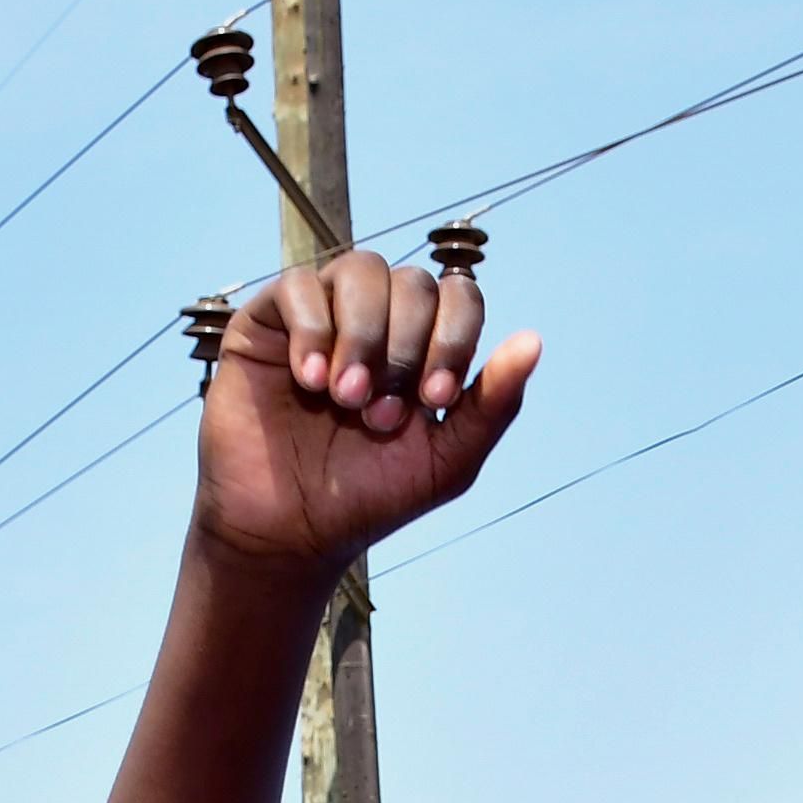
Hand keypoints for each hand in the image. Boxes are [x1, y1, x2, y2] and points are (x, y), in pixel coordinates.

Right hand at [194, 251, 537, 574]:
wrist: (289, 532)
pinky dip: (312, 329)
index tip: (433, 399)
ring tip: (344, 398)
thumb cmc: (369, 497)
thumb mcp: (447, 461)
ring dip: (363, 336)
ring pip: (361, 270)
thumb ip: (492, 405)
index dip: (455, 336)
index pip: (460, 297)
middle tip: (379, 414)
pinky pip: (299, 286)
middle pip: (413, 283)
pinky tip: (309, 380)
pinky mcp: (268, 322)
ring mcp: (324, 315)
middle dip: (406, 348)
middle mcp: (378, 320)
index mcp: (425, 346)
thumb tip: (534, 340)